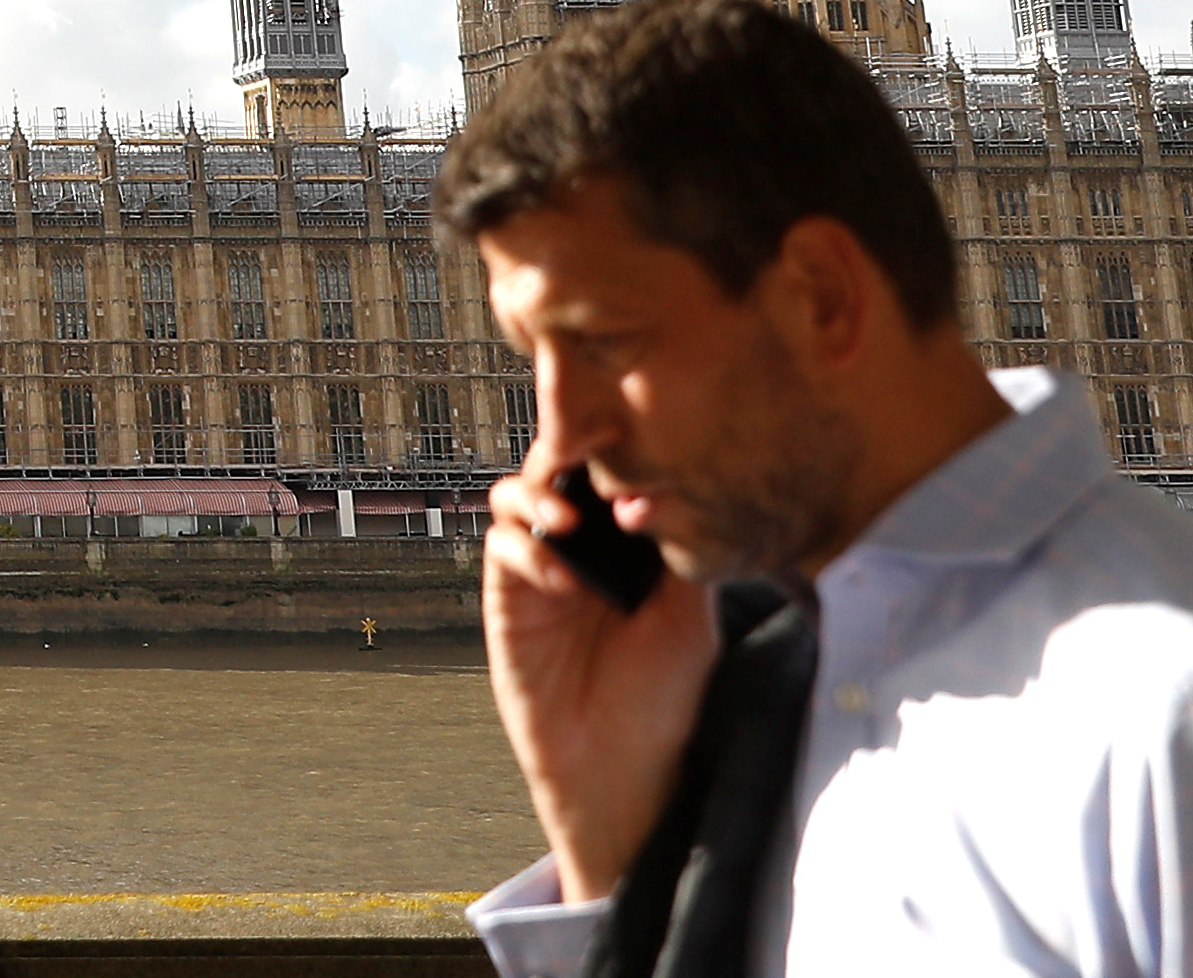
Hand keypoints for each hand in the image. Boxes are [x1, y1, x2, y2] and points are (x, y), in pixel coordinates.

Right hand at [483, 465, 721, 905]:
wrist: (621, 763)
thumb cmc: (663, 695)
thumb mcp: (691, 618)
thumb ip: (680, 553)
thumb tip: (673, 488)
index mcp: (624, 542)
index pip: (606, 470)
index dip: (609, 443)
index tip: (628, 427)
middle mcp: (578, 546)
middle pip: (554, 468)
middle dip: (564, 451)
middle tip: (583, 454)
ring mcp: (538, 567)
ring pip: (514, 496)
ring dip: (537, 495)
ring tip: (569, 521)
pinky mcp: (506, 598)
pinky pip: (501, 549)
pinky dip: (527, 549)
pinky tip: (563, 580)